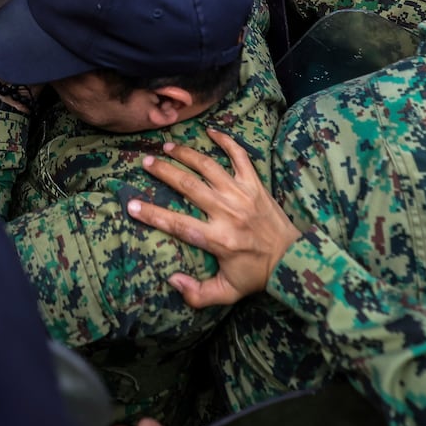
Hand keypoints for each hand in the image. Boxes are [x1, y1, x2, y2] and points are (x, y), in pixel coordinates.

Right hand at [126, 130, 301, 307]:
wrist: (294, 260)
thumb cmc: (255, 275)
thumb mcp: (227, 293)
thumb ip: (197, 293)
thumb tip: (171, 279)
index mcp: (219, 240)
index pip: (178, 224)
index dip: (152, 215)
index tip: (131, 205)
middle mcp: (228, 213)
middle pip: (189, 186)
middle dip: (164, 172)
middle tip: (146, 162)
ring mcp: (243, 195)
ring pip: (209, 167)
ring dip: (186, 154)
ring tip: (168, 147)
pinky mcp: (256, 185)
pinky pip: (240, 156)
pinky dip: (226, 141)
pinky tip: (210, 131)